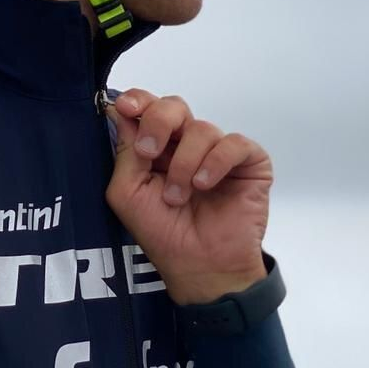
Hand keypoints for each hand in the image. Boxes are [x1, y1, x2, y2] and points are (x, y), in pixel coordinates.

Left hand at [103, 88, 271, 305]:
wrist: (200, 266)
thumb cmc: (162, 233)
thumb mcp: (128, 192)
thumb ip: (125, 151)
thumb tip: (119, 110)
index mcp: (157, 148)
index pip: (148, 109)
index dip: (138, 101)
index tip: (128, 107)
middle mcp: (187, 145)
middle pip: (174, 107)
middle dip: (158, 123)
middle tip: (150, 153)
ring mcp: (219, 152)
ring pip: (202, 128)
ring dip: (184, 163)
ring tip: (179, 196)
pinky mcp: (249, 162)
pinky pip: (234, 143)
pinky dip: (215, 162)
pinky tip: (205, 185)